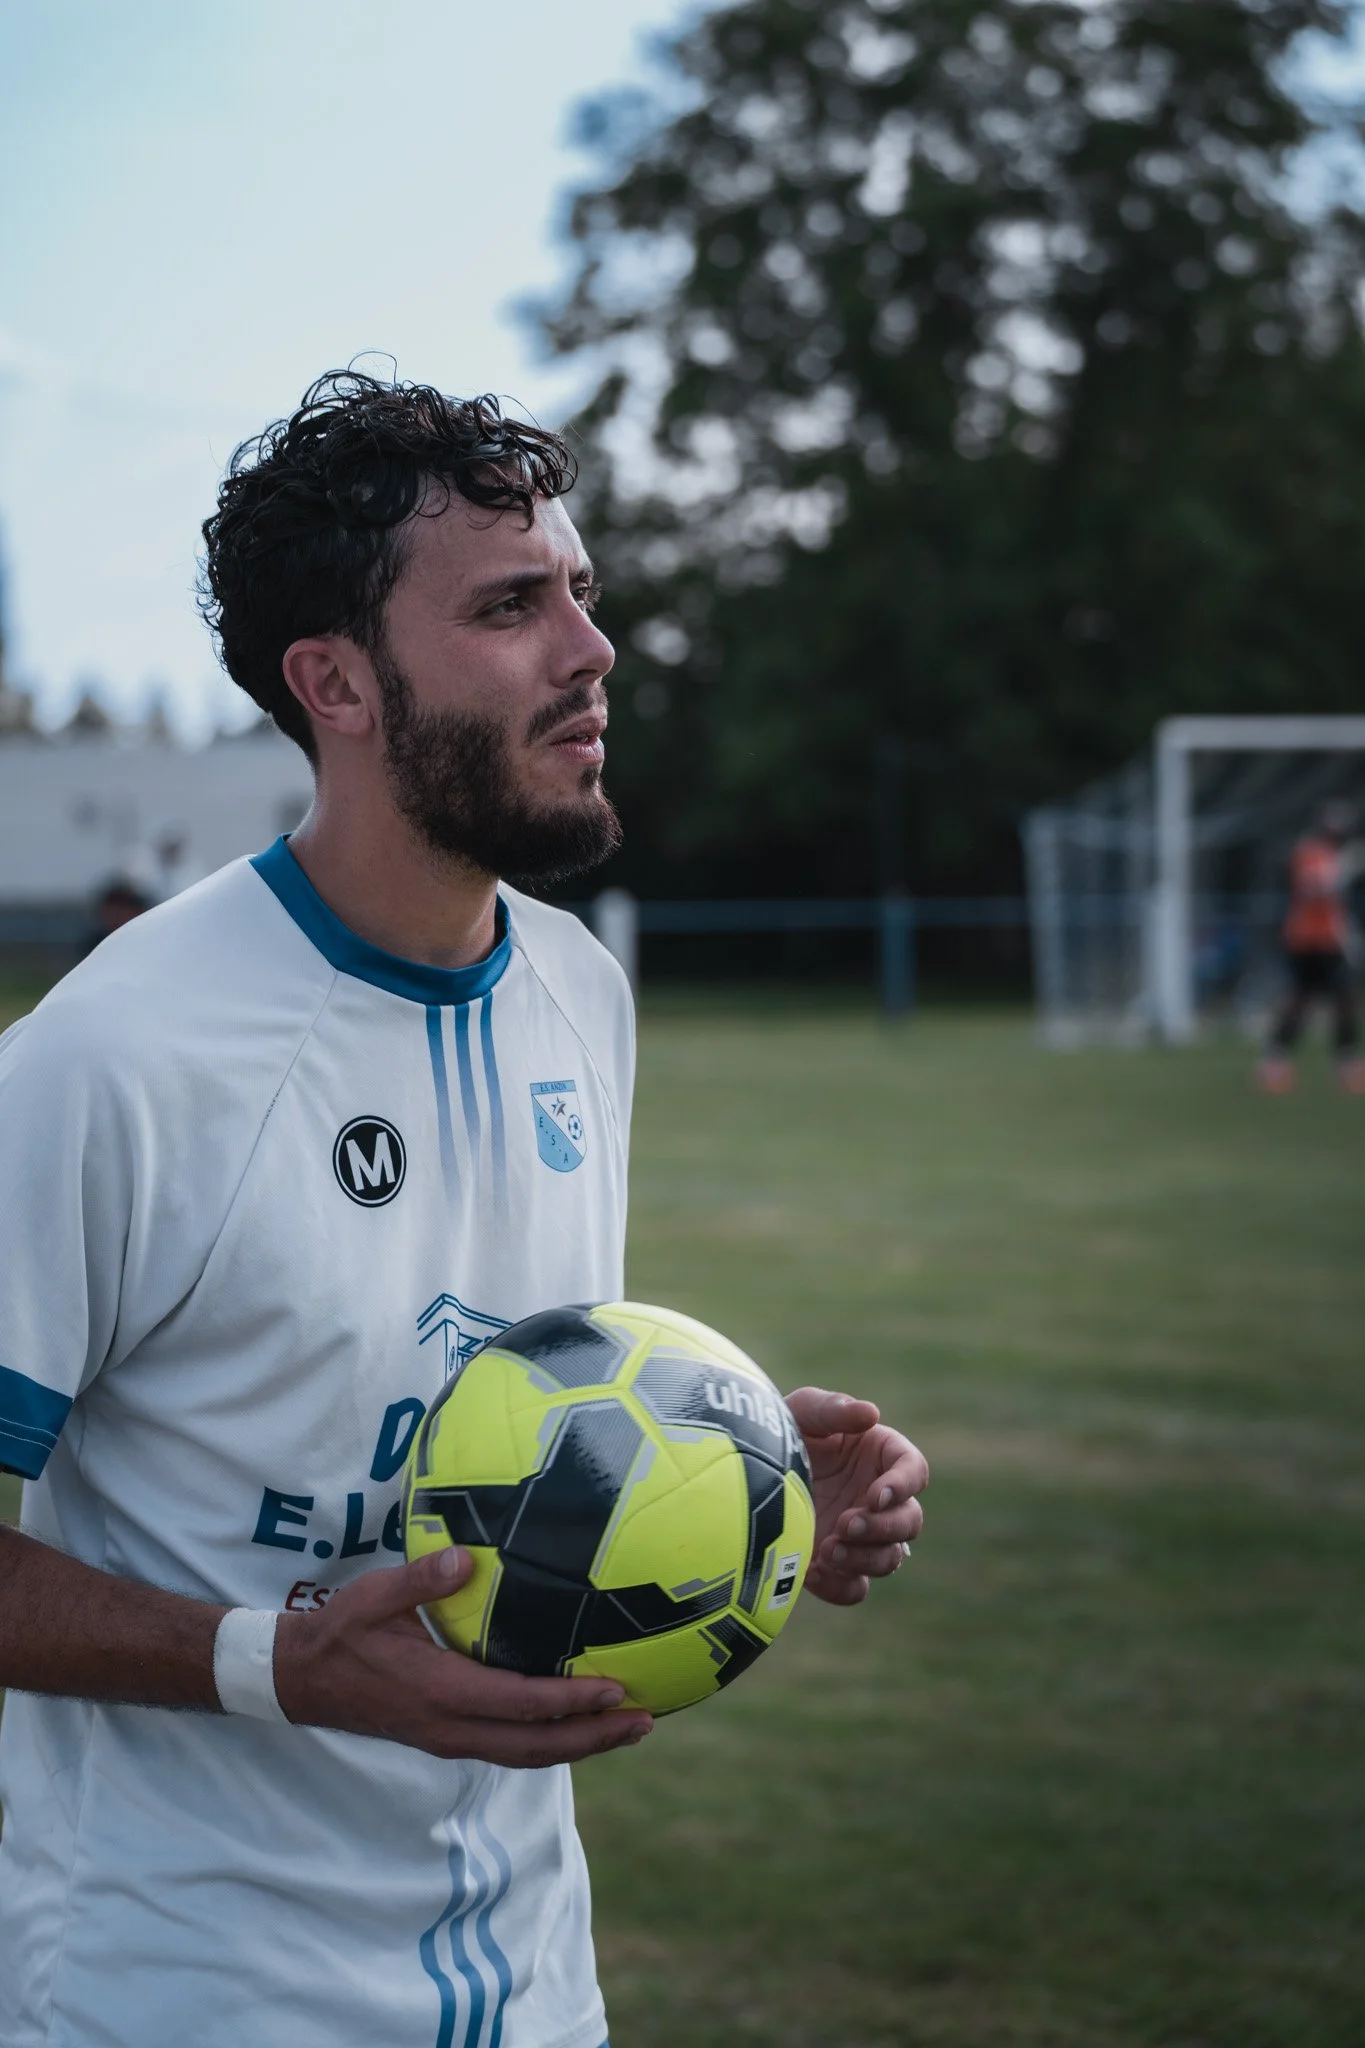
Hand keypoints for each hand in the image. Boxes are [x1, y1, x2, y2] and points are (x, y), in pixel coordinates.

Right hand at [274, 1546, 652, 1764]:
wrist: (302, 1680)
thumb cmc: (341, 1633)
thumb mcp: (373, 1598)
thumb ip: (420, 1581)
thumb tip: (466, 1559)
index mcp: (440, 1693)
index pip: (520, 1705)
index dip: (571, 1702)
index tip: (616, 1689)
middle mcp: (450, 1728)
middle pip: (536, 1748)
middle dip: (593, 1738)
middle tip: (645, 1722)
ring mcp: (449, 1740)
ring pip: (526, 1756)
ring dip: (579, 1747)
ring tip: (627, 1729)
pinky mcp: (447, 1738)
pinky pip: (510, 1749)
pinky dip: (550, 1742)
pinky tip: (576, 1726)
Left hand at [785, 1387, 927, 1607]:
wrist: (744, 1472)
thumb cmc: (782, 1429)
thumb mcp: (802, 1410)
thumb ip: (835, 1410)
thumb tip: (871, 1414)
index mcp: (882, 1457)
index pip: (914, 1470)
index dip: (904, 1485)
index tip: (876, 1496)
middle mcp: (877, 1499)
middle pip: (909, 1521)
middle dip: (883, 1527)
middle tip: (846, 1523)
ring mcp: (860, 1535)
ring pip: (889, 1558)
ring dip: (865, 1558)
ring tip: (828, 1550)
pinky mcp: (837, 1565)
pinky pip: (854, 1588)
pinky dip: (838, 1586)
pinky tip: (809, 1573)